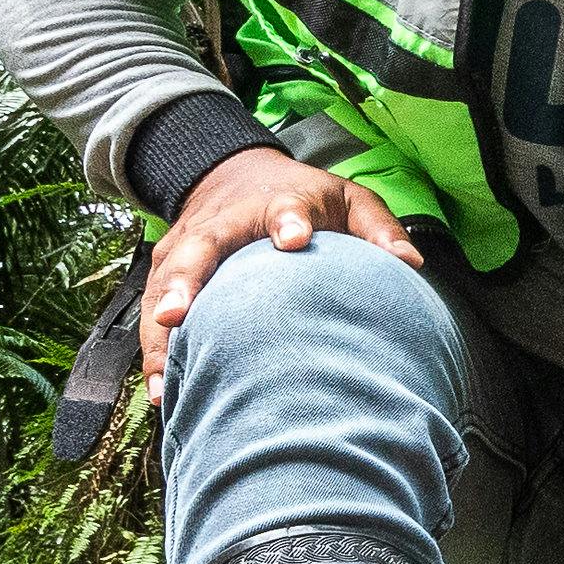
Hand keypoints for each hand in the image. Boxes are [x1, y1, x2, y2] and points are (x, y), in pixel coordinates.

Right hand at [141, 146, 423, 384]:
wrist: (233, 173)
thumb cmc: (301, 196)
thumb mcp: (346, 198)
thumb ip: (377, 227)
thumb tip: (410, 265)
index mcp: (275, 203)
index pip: (283, 208)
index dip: (288, 221)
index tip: (294, 240)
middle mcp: (222, 225)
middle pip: (199, 250)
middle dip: (185, 282)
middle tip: (178, 316)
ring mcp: (186, 247)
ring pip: (164, 287)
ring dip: (159, 333)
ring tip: (163, 380)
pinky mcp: (165, 272)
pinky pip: (153, 311)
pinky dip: (154, 350)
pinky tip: (161, 391)